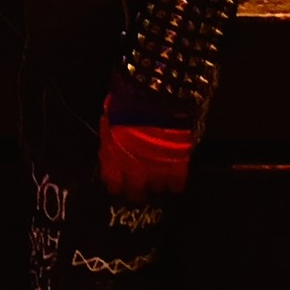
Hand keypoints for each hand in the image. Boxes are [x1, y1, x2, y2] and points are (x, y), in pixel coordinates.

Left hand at [97, 81, 198, 202]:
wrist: (154, 96)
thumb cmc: (127, 99)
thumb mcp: (111, 115)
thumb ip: (111, 131)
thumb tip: (111, 134)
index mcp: (113, 156)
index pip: (112, 181)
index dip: (115, 184)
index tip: (118, 186)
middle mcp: (133, 168)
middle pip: (135, 191)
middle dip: (136, 192)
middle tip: (139, 193)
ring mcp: (156, 168)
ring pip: (157, 188)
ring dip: (157, 186)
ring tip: (158, 185)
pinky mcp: (177, 165)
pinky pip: (177, 182)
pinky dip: (177, 184)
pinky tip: (176, 185)